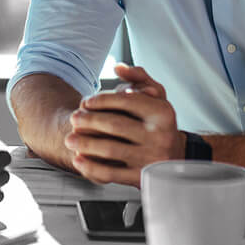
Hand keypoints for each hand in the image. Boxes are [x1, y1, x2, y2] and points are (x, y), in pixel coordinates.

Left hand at [64, 64, 184, 186]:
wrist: (175, 157)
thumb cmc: (159, 122)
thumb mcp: (157, 95)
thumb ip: (138, 76)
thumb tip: (118, 67)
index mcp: (163, 113)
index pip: (126, 101)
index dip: (102, 99)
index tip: (85, 101)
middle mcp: (160, 136)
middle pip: (115, 125)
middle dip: (89, 121)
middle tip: (73, 119)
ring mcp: (151, 158)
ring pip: (111, 150)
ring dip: (85, 144)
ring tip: (70, 139)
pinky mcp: (142, 178)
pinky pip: (113, 174)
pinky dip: (92, 168)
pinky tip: (79, 160)